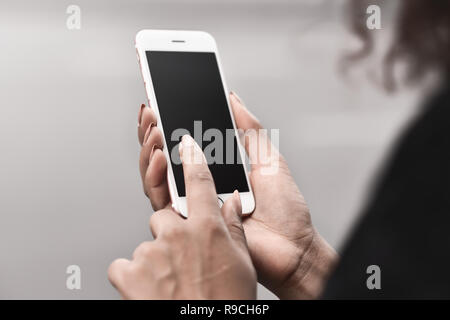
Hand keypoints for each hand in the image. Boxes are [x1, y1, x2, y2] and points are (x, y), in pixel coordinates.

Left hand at [108, 135, 255, 298]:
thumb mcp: (241, 264)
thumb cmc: (224, 303)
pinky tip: (150, 290)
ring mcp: (151, 252)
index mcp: (207, 228)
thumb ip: (233, 228)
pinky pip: (125, 264)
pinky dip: (134, 275)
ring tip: (171, 283)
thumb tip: (231, 202)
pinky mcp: (128, 272)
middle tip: (181, 258)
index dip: (191, 159)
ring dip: (155, 260)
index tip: (184, 143)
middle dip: (169, 232)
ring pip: (147, 244)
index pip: (198, 181)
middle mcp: (177, 234)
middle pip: (163, 215)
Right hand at [136, 94, 337, 298]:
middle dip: (153, 131)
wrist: (292, 248)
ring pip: (155, 176)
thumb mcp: (268, 159)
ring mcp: (190, 206)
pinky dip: (154, 176)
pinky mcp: (185, 224)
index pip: (184, 145)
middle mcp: (198, 188)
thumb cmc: (285, 211)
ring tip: (154, 128)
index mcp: (216, 171)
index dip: (169, 123)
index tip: (160, 102)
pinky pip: (160, 199)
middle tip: (153, 110)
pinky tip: (158, 156)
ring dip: (149, 148)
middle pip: (164, 158)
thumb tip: (233, 99)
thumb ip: (249, 130)